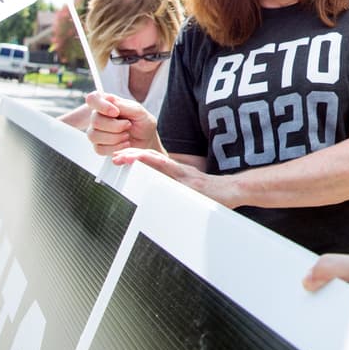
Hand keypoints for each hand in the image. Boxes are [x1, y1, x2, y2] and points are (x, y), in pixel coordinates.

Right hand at [84, 91, 161, 155]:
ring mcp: (96, 131)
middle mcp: (98, 116)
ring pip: (94, 135)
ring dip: (115, 137)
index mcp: (107, 103)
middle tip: (128, 125)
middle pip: (95, 120)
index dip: (101, 106)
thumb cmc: (142, 121)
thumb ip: (124, 106)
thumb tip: (110, 100)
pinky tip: (125, 143)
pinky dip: (115, 147)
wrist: (146, 139)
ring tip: (127, 135)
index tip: (116, 112)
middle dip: (115, 126)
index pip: (92, 99)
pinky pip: (99, 149)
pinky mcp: (98, 145)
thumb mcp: (138, 111)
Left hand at [112, 148, 238, 206]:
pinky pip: (172, 174)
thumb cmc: (213, 192)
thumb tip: (161, 191)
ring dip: (140, 160)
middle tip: (115, 157)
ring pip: (158, 164)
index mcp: (177, 173)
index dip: (137, 158)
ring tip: (123, 158)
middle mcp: (179, 171)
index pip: (153, 162)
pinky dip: (159, 168)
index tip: (121, 157)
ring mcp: (184, 177)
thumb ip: (176, 186)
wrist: (234, 191)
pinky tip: (148, 167)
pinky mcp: (191, 183)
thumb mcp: (191, 187)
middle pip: (152, 160)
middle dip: (132, 157)